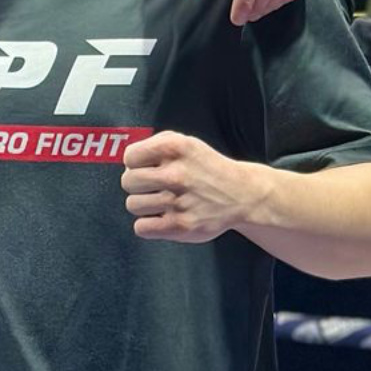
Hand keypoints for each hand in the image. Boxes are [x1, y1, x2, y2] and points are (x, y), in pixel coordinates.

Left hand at [121, 131, 259, 243]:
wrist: (243, 195)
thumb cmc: (207, 168)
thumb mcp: (185, 142)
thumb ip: (153, 144)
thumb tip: (128, 159)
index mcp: (175, 148)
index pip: (129, 157)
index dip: (135, 163)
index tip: (147, 168)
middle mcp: (176, 174)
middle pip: (127, 182)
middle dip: (137, 185)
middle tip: (153, 187)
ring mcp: (178, 201)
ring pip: (132, 205)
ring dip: (144, 205)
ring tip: (160, 202)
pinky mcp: (181, 226)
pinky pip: (141, 228)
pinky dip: (148, 225)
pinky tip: (161, 218)